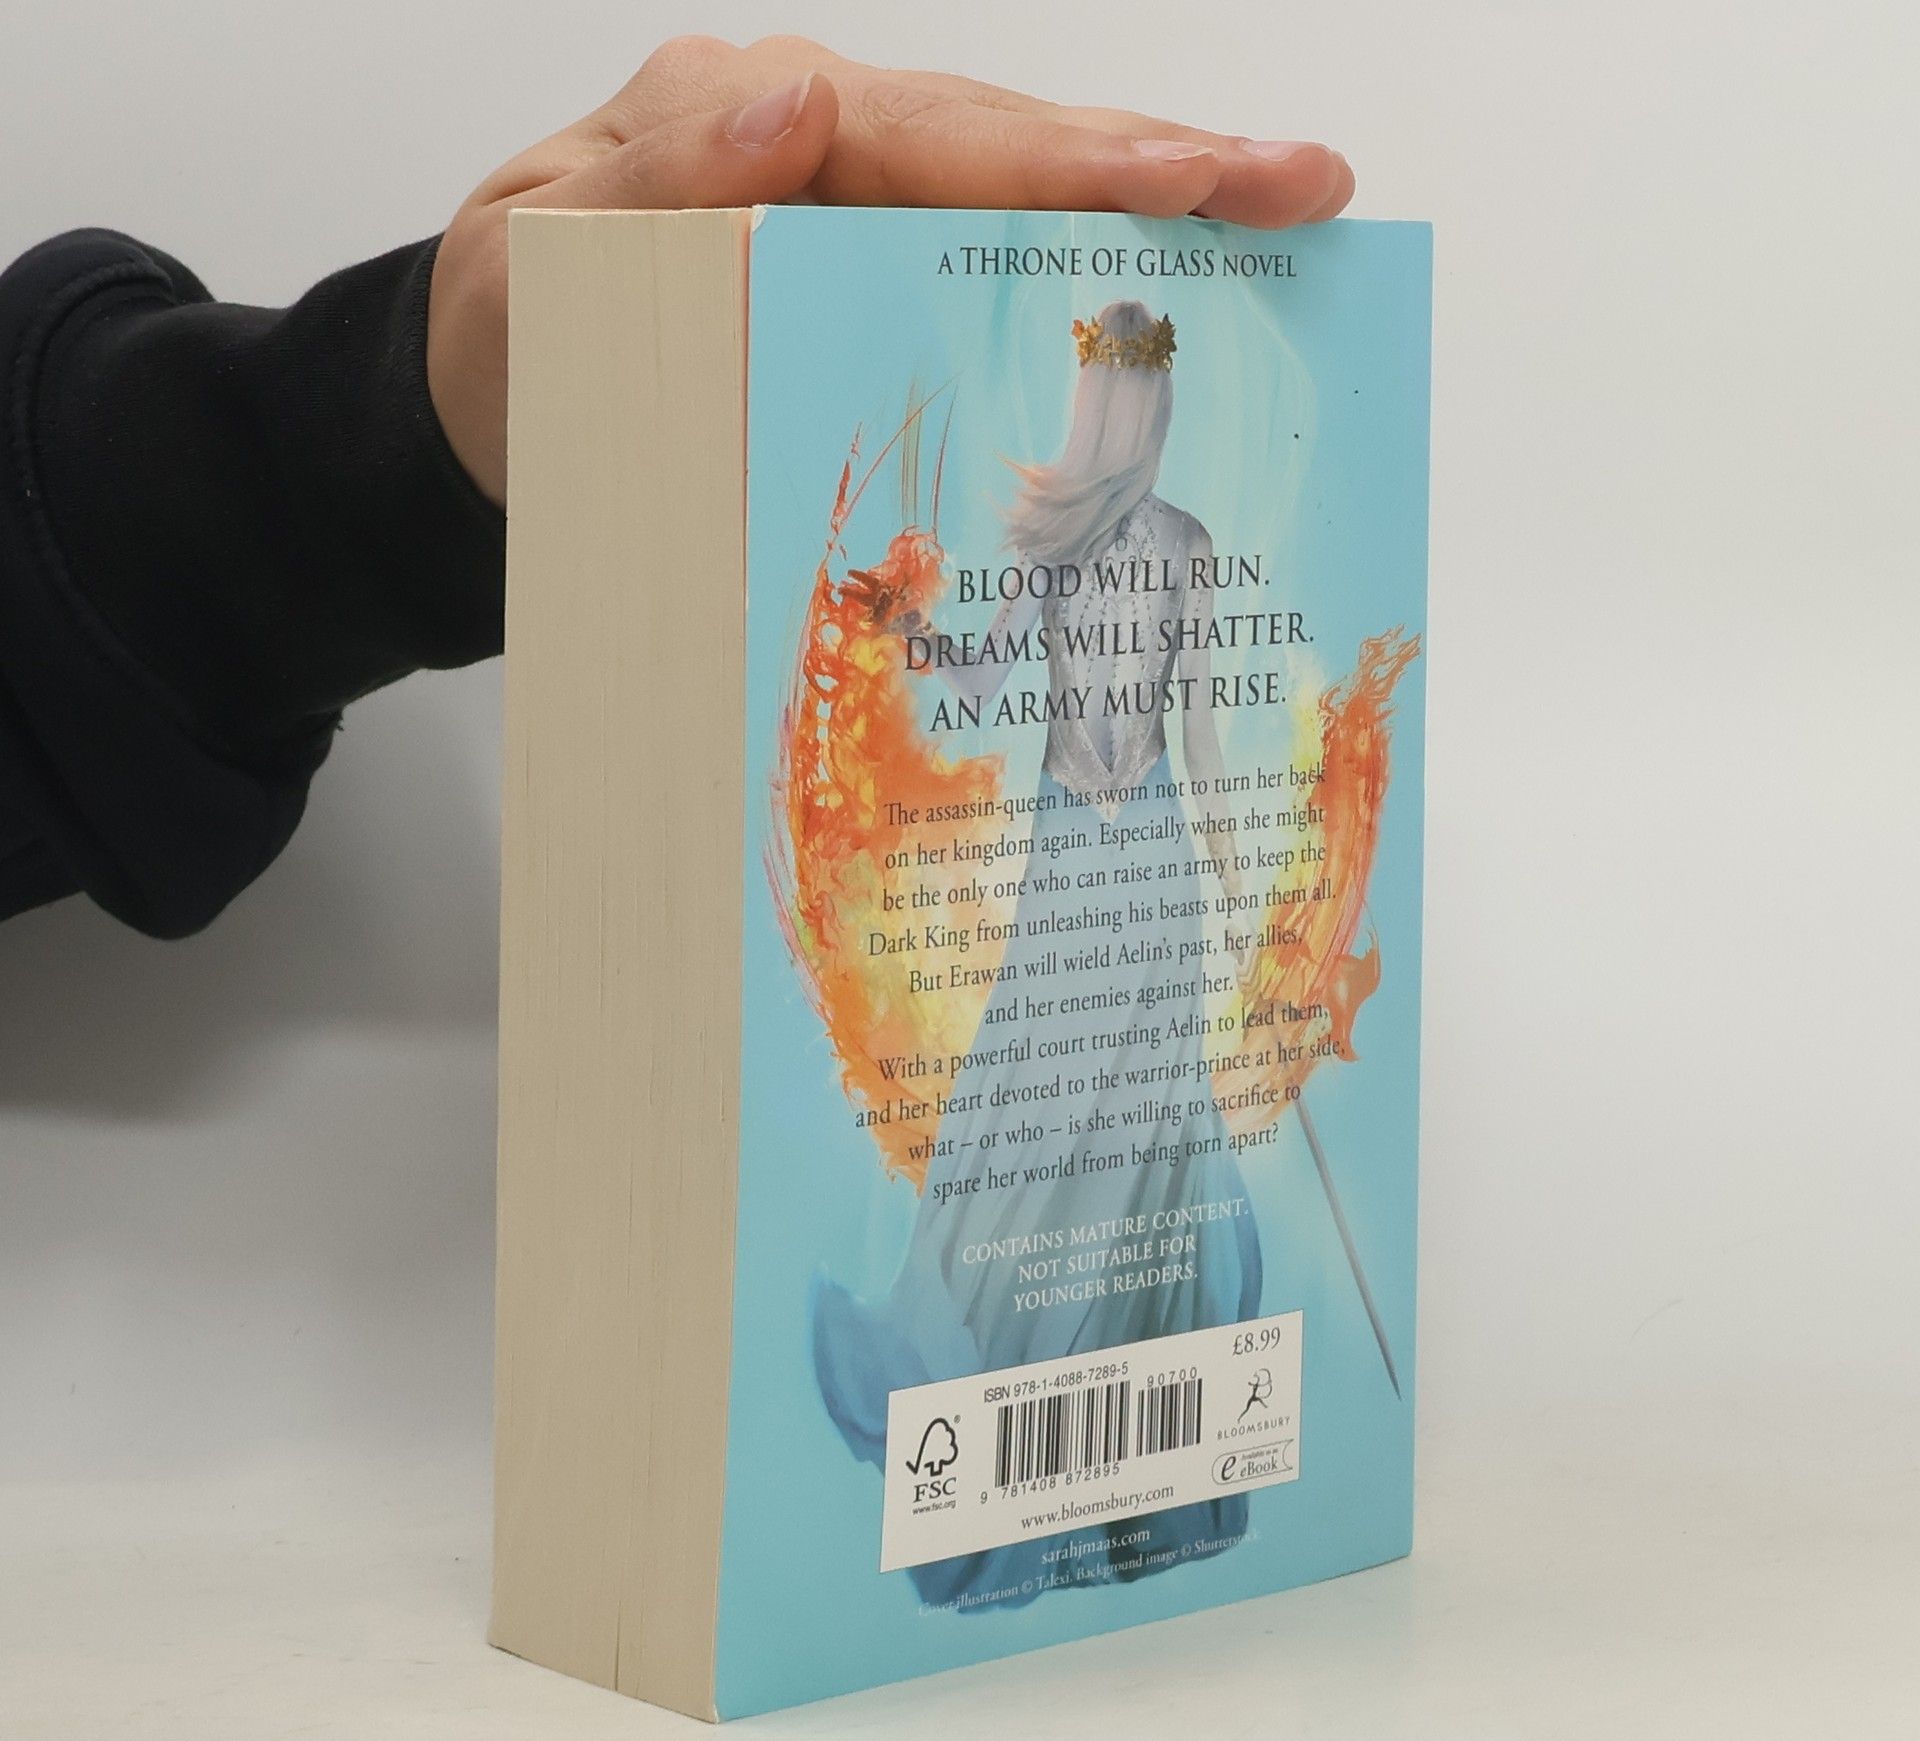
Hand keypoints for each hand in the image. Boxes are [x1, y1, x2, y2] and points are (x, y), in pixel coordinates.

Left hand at [429, 36, 1354, 503]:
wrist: (476, 403)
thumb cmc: (507, 337)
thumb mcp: (535, 261)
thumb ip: (650, 189)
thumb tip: (790, 118)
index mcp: (749, 123)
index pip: (935, 133)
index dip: (1073, 160)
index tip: (1194, 181)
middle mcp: (822, 150)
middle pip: (1010, 151)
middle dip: (1164, 172)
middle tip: (1305, 190)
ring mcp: (853, 215)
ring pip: (1016, 206)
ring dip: (1152, 222)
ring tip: (1284, 226)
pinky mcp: (865, 284)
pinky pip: (983, 278)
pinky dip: (1081, 291)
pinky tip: (1178, 307)